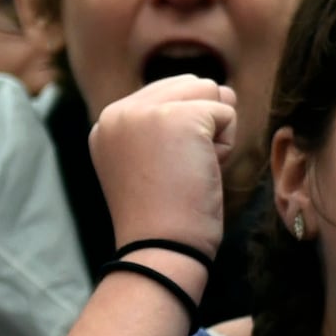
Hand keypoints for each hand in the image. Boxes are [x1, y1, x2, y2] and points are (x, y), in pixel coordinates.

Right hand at [91, 75, 235, 262]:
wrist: (160, 250)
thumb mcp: (154, 161)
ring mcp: (145, 111)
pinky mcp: (179, 117)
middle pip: (192, 85)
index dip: (185, 131)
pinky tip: (200, 173)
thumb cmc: (164, 216)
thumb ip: (173, 122)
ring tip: (189, 170)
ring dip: (215, 133)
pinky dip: (225, 146)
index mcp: (107, 122)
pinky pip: (227, 112)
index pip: (169, 92)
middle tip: (179, 171)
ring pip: (211, 92)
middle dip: (203, 126)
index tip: (164, 172)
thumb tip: (225, 89)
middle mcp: (119, 111)